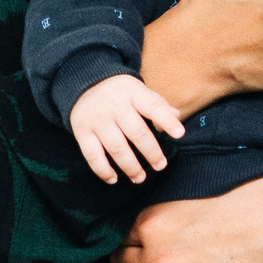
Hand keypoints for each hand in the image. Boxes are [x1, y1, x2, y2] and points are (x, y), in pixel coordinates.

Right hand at [69, 76, 185, 184]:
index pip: (153, 107)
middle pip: (136, 132)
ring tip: (140, 178)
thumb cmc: (119, 92)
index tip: (179, 134)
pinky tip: (113, 179)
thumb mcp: (138, 90)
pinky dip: (103, 170)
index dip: (167, 121)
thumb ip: (157, 104)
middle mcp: (115, 105)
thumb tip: (177, 116)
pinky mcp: (82, 131)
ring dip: (130, 166)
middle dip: (151, 152)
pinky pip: (92, 155)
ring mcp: (97, 119)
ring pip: (116, 147)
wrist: (82, 83)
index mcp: (133, 93)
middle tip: (160, 165)